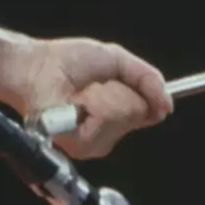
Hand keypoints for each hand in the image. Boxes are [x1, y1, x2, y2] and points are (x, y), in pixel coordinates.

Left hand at [5, 37, 172, 160]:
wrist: (36, 66)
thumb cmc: (69, 61)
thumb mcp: (117, 60)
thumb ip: (147, 78)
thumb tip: (167, 104)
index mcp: (120, 111)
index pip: (150, 111)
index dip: (148, 97)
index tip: (134, 84)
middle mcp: (110, 130)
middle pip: (140, 113)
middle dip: (121, 90)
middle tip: (96, 84)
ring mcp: (95, 141)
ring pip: (123, 117)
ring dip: (105, 95)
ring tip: (83, 93)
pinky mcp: (79, 144)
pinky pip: (104, 122)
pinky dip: (92, 103)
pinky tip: (76, 102)